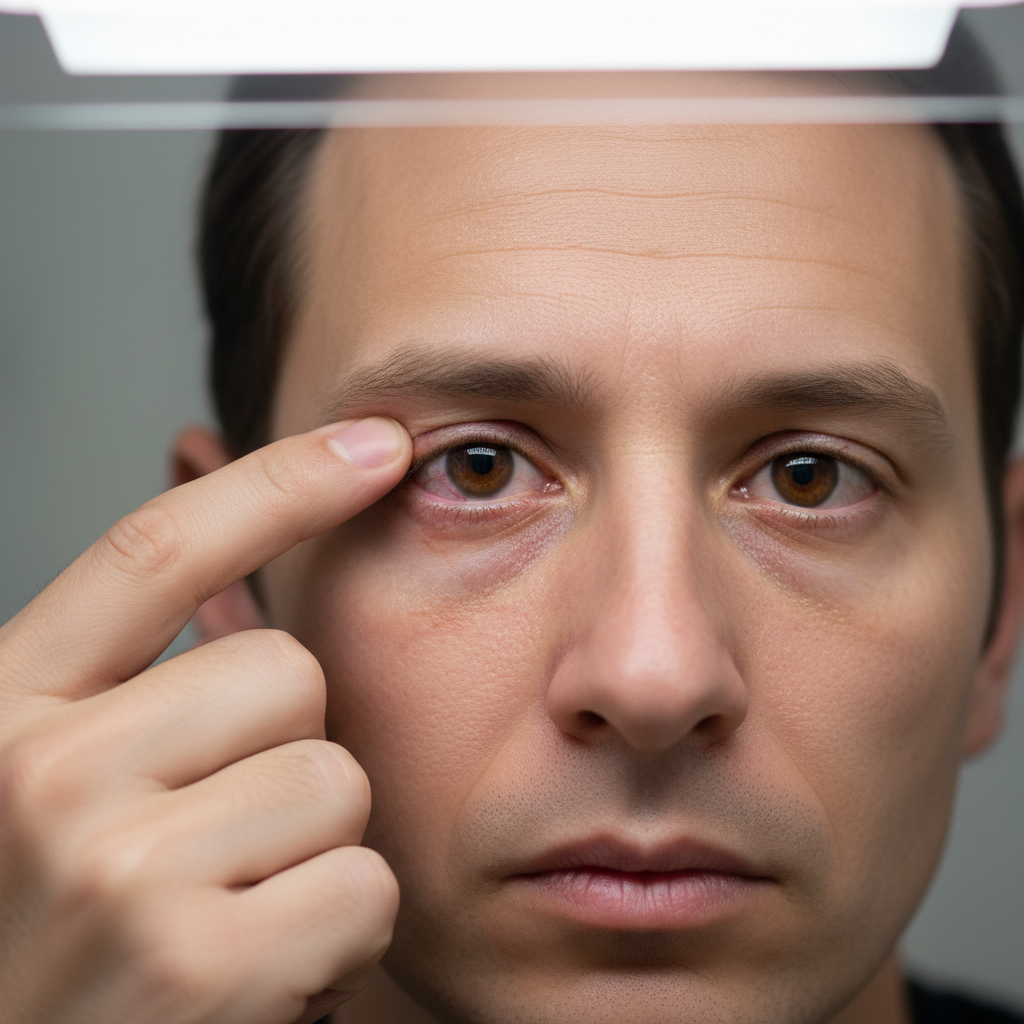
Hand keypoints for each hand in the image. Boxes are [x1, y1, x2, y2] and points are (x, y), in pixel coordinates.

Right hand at [0, 418, 411, 1023]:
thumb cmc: (56, 945)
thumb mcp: (57, 794)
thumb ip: (138, 682)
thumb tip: (235, 552)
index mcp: (3, 715)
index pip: (157, 551)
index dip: (278, 481)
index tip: (375, 441)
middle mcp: (42, 777)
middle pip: (286, 673)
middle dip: (286, 752)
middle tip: (215, 849)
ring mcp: (120, 874)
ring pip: (336, 779)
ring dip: (311, 854)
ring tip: (227, 920)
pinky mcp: (202, 968)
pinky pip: (363, 885)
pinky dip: (335, 939)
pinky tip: (257, 982)